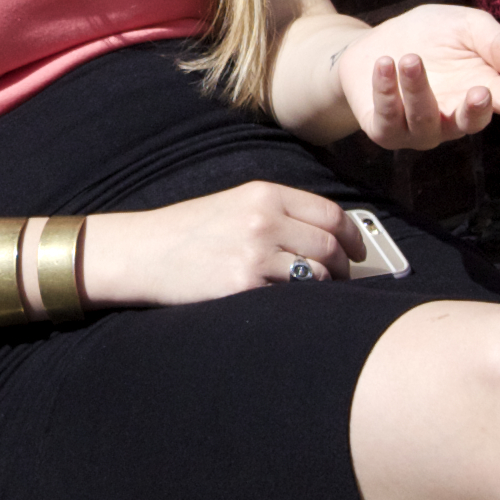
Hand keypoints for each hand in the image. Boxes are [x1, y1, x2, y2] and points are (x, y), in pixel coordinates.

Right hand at [79, 179, 357, 307]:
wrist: (141, 253)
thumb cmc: (186, 232)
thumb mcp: (233, 205)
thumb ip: (277, 214)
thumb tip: (326, 237)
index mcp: (264, 194)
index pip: (330, 214)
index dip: (353, 237)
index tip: (358, 252)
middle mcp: (263, 219)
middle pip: (329, 246)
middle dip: (344, 268)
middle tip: (343, 280)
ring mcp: (254, 252)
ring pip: (318, 274)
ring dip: (326, 288)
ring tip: (320, 296)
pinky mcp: (243, 285)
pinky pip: (293, 297)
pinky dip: (302, 303)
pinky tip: (294, 306)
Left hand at [346, 6, 499, 150]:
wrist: (374, 45)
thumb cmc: (428, 36)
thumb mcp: (464, 25)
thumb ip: (492, 39)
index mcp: (482, 91)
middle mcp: (455, 118)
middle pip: (472, 123)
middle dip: (476, 111)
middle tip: (479, 92)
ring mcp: (420, 129)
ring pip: (425, 121)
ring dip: (419, 90)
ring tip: (411, 58)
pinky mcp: (386, 131)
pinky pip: (388, 121)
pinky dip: (386, 92)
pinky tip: (384, 63)